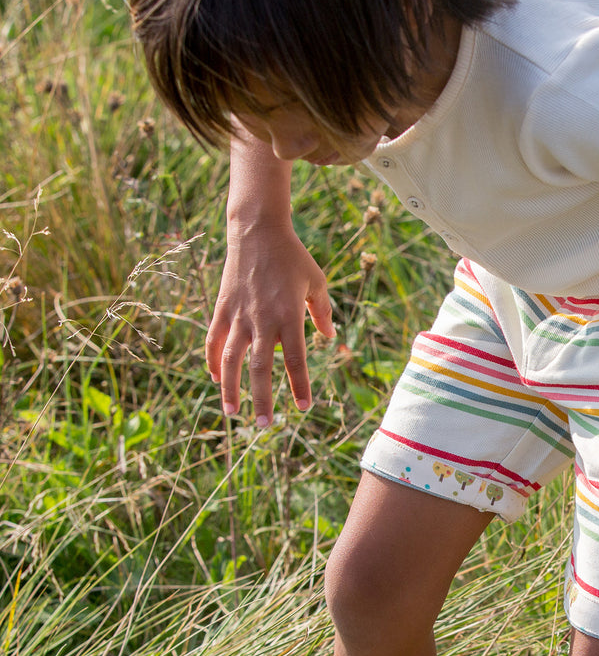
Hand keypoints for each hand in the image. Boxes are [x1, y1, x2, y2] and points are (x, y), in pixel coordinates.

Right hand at [206, 220, 335, 424]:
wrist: (257, 231)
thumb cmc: (292, 257)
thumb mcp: (317, 282)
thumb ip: (322, 311)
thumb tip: (329, 337)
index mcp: (288, 316)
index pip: (295, 359)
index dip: (299, 385)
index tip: (303, 407)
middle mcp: (262, 320)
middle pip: (260, 368)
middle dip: (262, 398)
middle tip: (264, 424)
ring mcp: (238, 316)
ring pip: (230, 360)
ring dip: (230, 389)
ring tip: (232, 413)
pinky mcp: (221, 309)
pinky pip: (213, 340)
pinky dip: (212, 361)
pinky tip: (215, 380)